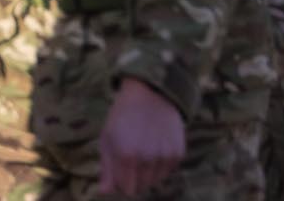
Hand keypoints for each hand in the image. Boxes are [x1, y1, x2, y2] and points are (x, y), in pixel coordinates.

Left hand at [96, 78, 185, 197]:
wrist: (151, 93)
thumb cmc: (123, 117)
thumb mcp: (107, 140)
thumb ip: (107, 170)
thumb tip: (105, 192)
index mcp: (127, 156)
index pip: (127, 189)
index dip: (122, 183)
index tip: (121, 170)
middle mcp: (148, 158)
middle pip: (142, 187)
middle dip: (136, 179)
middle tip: (132, 160)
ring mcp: (165, 155)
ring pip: (156, 180)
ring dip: (149, 172)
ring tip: (145, 152)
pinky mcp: (178, 151)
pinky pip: (169, 170)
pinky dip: (162, 164)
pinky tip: (157, 149)